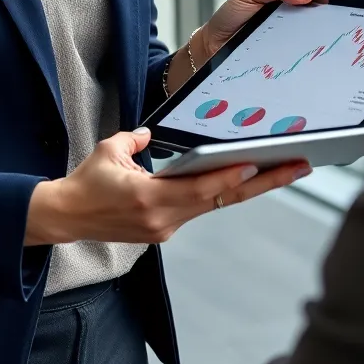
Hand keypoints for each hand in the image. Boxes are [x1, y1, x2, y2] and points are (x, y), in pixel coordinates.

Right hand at [25, 127, 309, 245]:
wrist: (67, 217)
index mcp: (148, 198)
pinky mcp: (164, 229)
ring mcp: (166, 227)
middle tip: (297, 167)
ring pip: (215, 205)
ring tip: (281, 169)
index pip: (200, 188)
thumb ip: (136, 139)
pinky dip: (220, 193)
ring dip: (247, 187)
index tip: (258, 165)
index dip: (230, 178)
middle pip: (221, 200)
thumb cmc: (87, 182)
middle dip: (263, 182)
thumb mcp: (109, 150)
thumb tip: (154, 135)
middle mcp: (163, 218)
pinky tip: (241, 177)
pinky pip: (198, 208)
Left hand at [201, 0, 355, 58]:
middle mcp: (290, 16)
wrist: (212, 47)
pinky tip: (325, 56)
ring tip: (345, 31)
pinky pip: (305, 52)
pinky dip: (316, 53)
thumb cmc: (229, 17)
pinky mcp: (286, 55)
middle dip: (340, 9)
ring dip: (331, 32)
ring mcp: (290, 36)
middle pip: (320, 10)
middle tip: (356, 10)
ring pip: (315, 32)